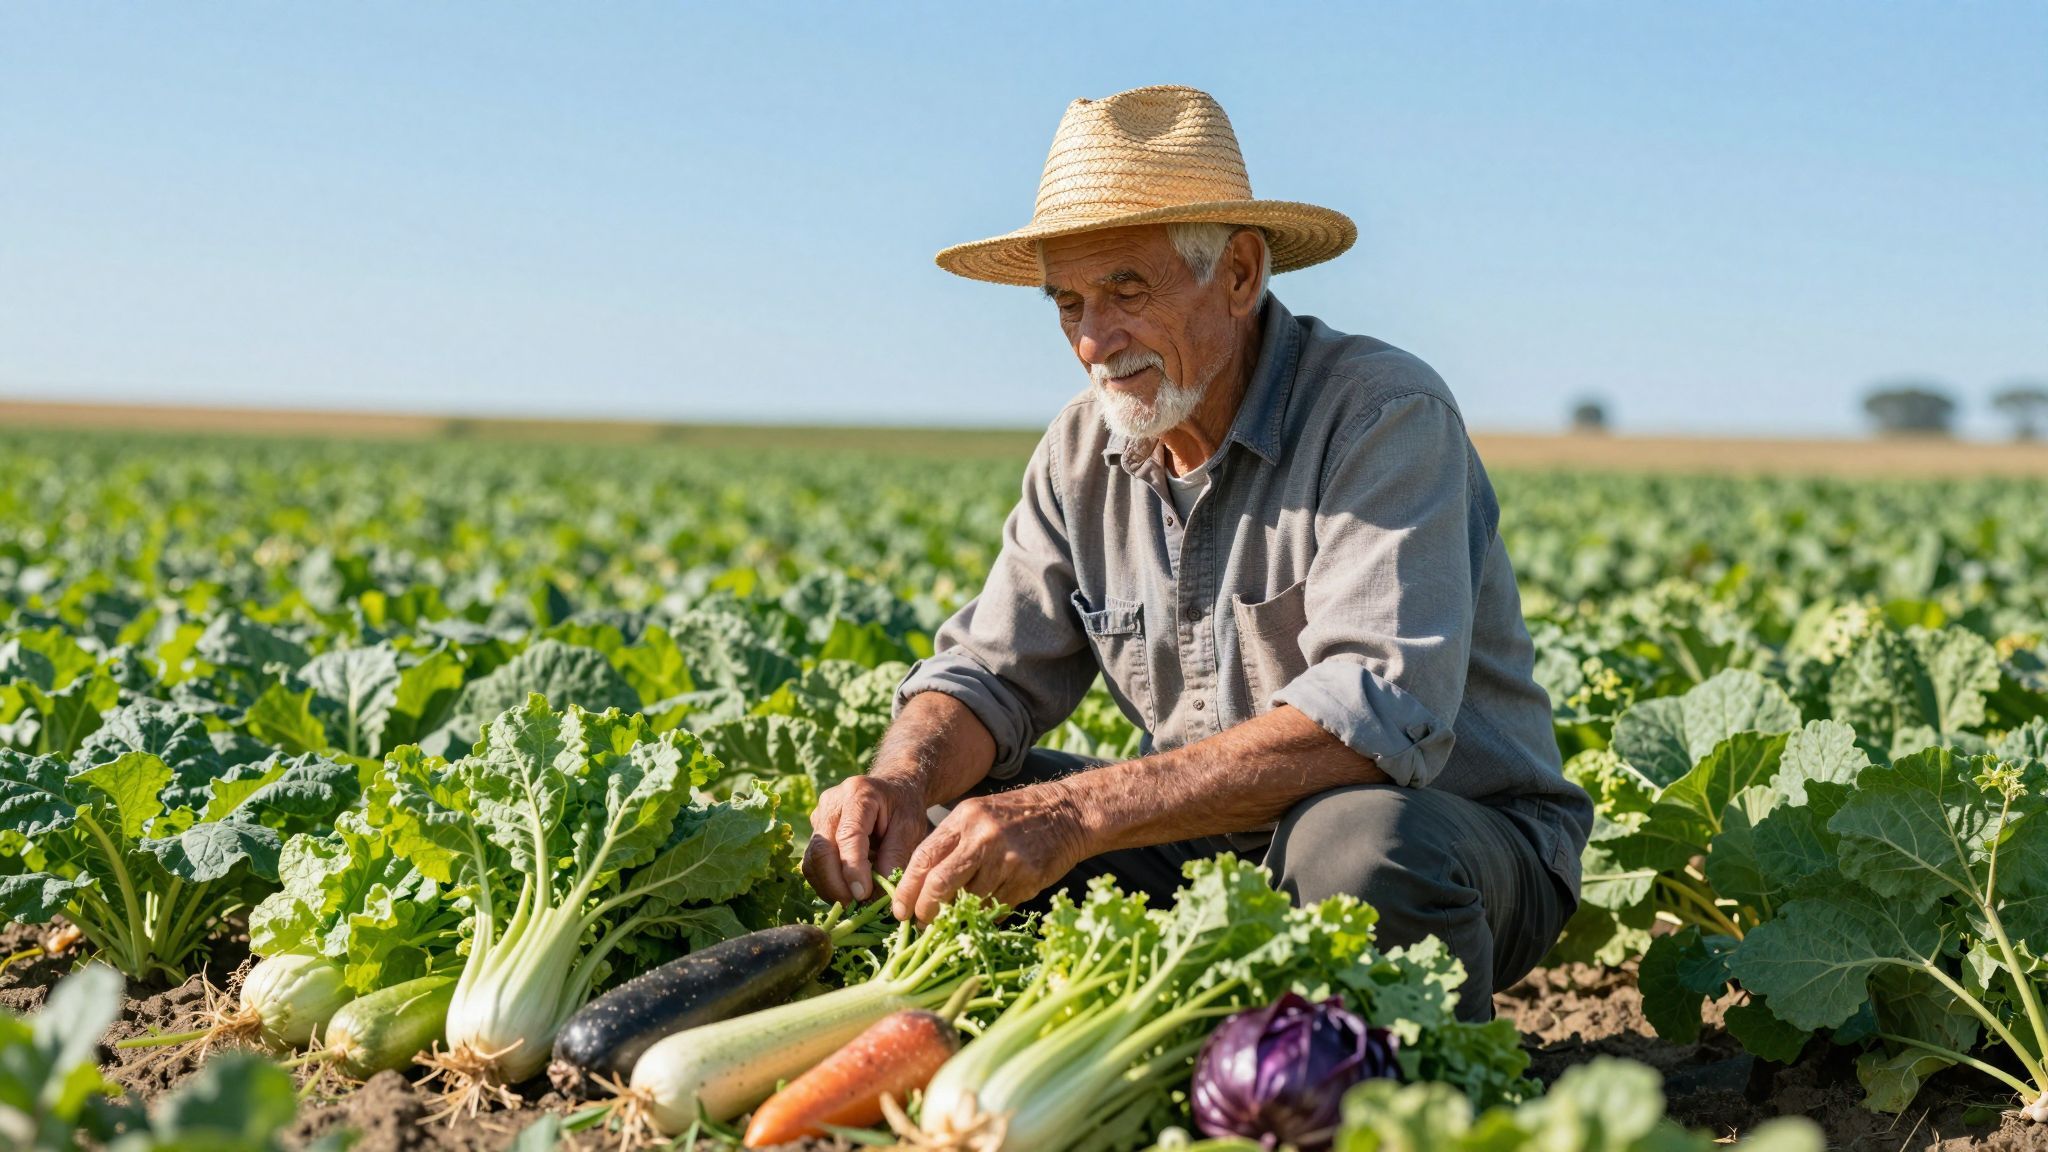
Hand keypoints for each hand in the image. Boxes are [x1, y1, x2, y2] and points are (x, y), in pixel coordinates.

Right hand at [803, 773, 929, 905]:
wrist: (892, 789)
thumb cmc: (903, 808)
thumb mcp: (910, 828)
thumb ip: (895, 856)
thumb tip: (876, 894)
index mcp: (858, 794)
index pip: (848, 836)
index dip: (853, 869)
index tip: (863, 895)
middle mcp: (831, 802)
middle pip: (822, 850)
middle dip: (836, 885)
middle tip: (855, 907)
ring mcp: (818, 817)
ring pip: (812, 861)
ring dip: (829, 888)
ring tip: (852, 903)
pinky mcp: (814, 832)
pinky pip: (812, 864)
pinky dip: (826, 883)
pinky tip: (844, 893)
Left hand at [893, 782, 1089, 923]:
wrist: (1066, 813)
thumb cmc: (1014, 818)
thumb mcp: (977, 816)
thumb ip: (950, 845)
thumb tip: (919, 889)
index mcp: (964, 819)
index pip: (924, 858)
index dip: (907, 889)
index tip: (900, 910)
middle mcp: (983, 837)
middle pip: (940, 883)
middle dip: (926, 909)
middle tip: (923, 922)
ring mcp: (1007, 858)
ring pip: (969, 901)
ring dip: (959, 915)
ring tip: (956, 918)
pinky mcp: (1028, 877)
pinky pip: (997, 907)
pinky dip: (987, 914)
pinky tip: (987, 910)